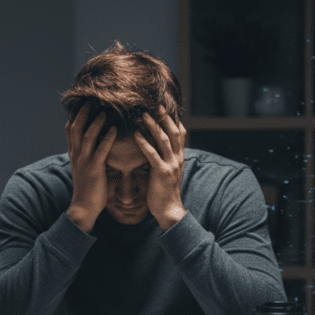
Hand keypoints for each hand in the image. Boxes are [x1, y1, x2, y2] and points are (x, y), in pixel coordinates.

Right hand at [65, 104, 116, 232]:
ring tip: (105, 111)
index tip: (81, 103)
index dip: (75, 115)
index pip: (70, 130)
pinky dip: (107, 138)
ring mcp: (84, 161)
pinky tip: (114, 129)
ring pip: (87, 136)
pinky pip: (100, 150)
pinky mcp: (94, 168)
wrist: (84, 206)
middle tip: (91, 100)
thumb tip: (95, 144)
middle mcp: (76, 155)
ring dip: (96, 122)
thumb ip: (88, 154)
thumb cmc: (89, 187)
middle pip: (76, 128)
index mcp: (74, 154)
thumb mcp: (85, 167)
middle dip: (83, 113)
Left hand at [133, 110, 186, 230]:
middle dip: (165, 117)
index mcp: (179, 157)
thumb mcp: (168, 171)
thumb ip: (165, 157)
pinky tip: (135, 135)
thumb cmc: (164, 191)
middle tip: (155, 103)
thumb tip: (157, 145)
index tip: (165, 106)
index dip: (173, 119)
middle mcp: (177, 158)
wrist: (169, 210)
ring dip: (153, 125)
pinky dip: (144, 143)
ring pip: (163, 139)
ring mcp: (171, 164)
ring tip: (143, 114)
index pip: (180, 133)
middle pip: (173, 131)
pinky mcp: (161, 172)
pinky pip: (152, 154)